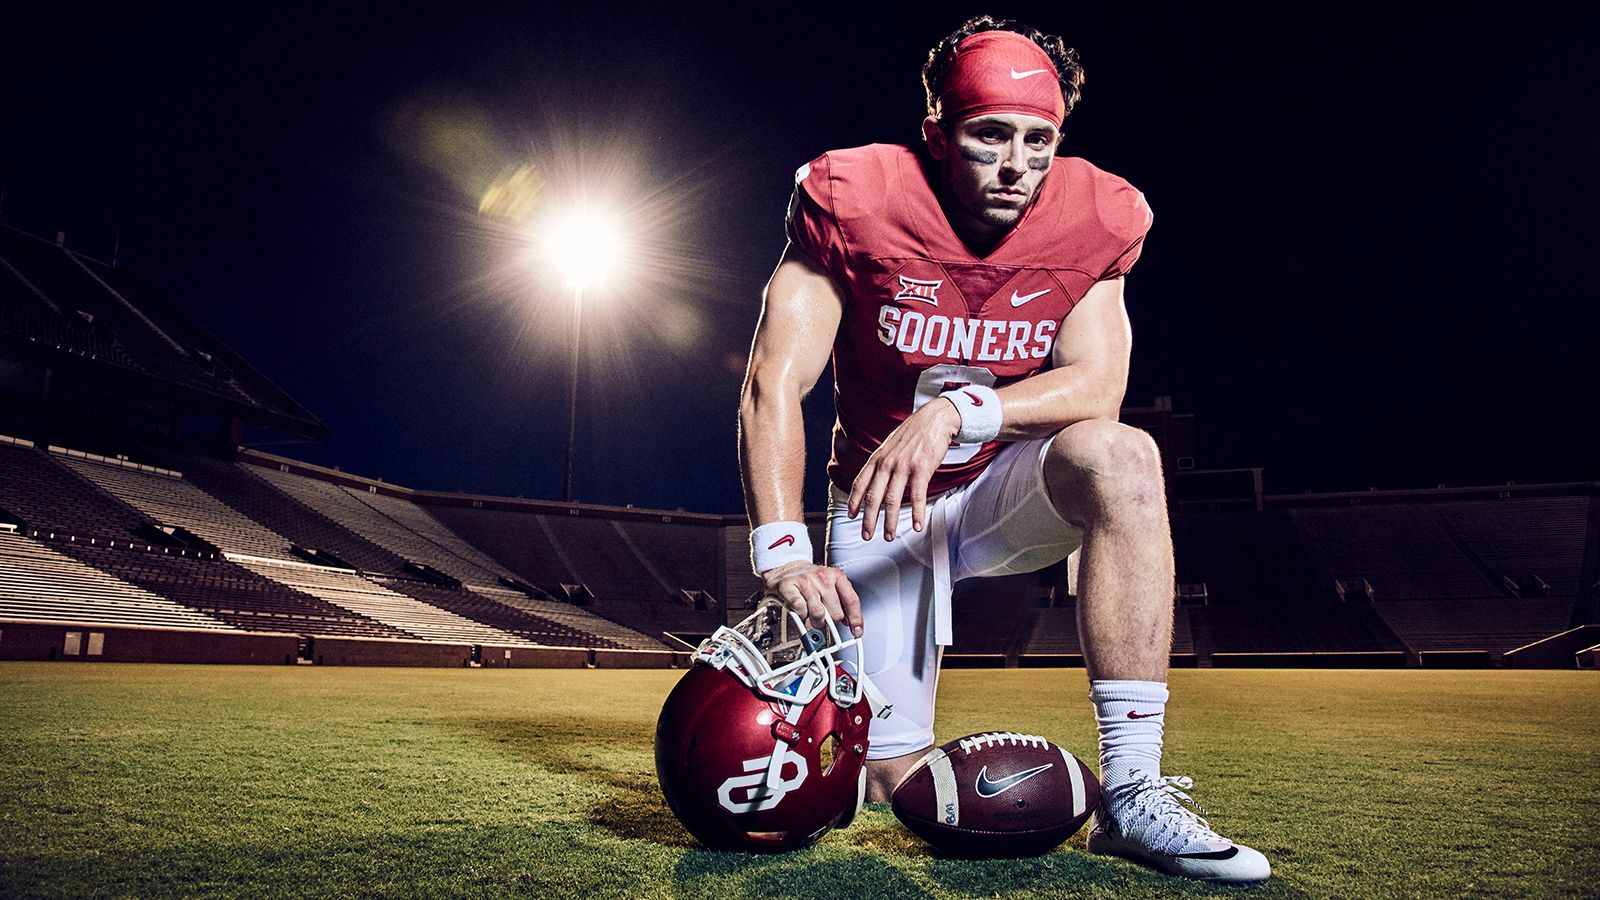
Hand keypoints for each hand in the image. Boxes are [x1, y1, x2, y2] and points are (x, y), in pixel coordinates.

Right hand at [763, 560, 862, 637]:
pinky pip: (800, 609)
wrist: (786, 567)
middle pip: (835, 612)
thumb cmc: (810, 580)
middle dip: (830, 622)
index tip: (857, 632)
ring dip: (815, 621)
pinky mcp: (789, 586)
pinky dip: (801, 615)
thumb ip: (842, 602)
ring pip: (818, 613)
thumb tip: (850, 623)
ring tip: (811, 615)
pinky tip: (800, 610)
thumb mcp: (830, 585)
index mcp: (837, 576)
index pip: (852, 601)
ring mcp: (806, 581)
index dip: (856, 619)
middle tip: (824, 620)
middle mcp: (823, 577)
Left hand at [848, 397, 960, 540]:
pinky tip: (917, 525)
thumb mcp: (891, 445)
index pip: (860, 482)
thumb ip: (882, 462)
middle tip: (866, 535)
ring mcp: (903, 466)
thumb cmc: (914, 433)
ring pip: (892, 500)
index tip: (851, 515)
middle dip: (868, 519)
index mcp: (878, 458)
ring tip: (889, 536)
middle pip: (873, 496)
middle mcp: (887, 463)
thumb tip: (875, 481)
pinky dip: (917, 513)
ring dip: (890, 522)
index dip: (853, 501)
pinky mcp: (921, 469)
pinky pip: (917, 496)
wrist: (935, 419)